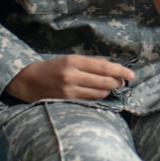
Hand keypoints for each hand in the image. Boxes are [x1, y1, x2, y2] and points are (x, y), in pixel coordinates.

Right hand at [4, 55, 134, 101]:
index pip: (104, 67)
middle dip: (117, 82)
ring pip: (99, 93)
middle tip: (123, 82)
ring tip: (110, 87)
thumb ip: (91, 63)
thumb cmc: (52, 68)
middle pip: (104, 82)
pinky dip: (98, 97)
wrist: (28, 81)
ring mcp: (69, 90)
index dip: (120, 71)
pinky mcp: (67, 101)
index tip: (131, 74)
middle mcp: (72, 76)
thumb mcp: (70, 59)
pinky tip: (98, 93)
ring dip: (108, 91)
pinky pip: (90, 101)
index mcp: (73, 61)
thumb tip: (113, 67)